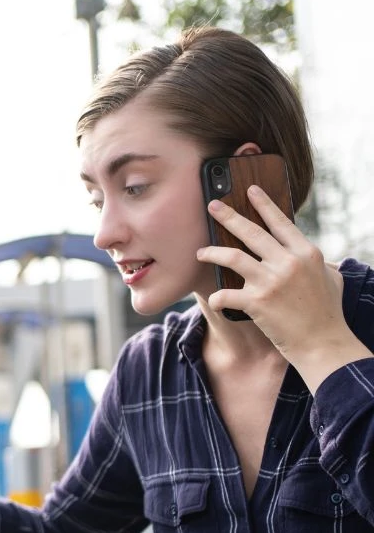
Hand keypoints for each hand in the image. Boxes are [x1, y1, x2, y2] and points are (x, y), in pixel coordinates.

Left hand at [201, 186, 369, 388]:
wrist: (323, 342)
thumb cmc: (327, 312)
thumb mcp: (331, 278)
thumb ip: (319, 263)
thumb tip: (312, 256)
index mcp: (306, 253)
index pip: (280, 223)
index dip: (263, 205)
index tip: (249, 190)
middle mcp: (288, 263)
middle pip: (252, 232)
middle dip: (229, 216)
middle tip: (212, 205)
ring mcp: (272, 281)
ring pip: (232, 257)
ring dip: (212, 253)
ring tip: (200, 252)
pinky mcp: (257, 302)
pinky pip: (225, 294)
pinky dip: (216, 297)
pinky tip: (214, 300)